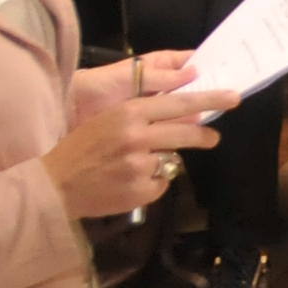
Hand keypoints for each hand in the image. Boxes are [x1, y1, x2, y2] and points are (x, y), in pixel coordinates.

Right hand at [45, 78, 237, 220]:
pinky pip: (161, 183)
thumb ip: (144, 116)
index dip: (208, 99)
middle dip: (205, 135)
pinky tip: (128, 182)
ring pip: (172, 159)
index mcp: (128, 113)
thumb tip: (186, 116)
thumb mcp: (109, 120)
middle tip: (214, 137)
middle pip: (186, 132)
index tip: (232, 98)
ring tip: (135, 165)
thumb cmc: (81, 148)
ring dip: (163, 162)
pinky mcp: (142, 190)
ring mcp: (140, 165)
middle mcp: (137, 136)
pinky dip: (151, 183)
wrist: (54, 185)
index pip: (179, 103)